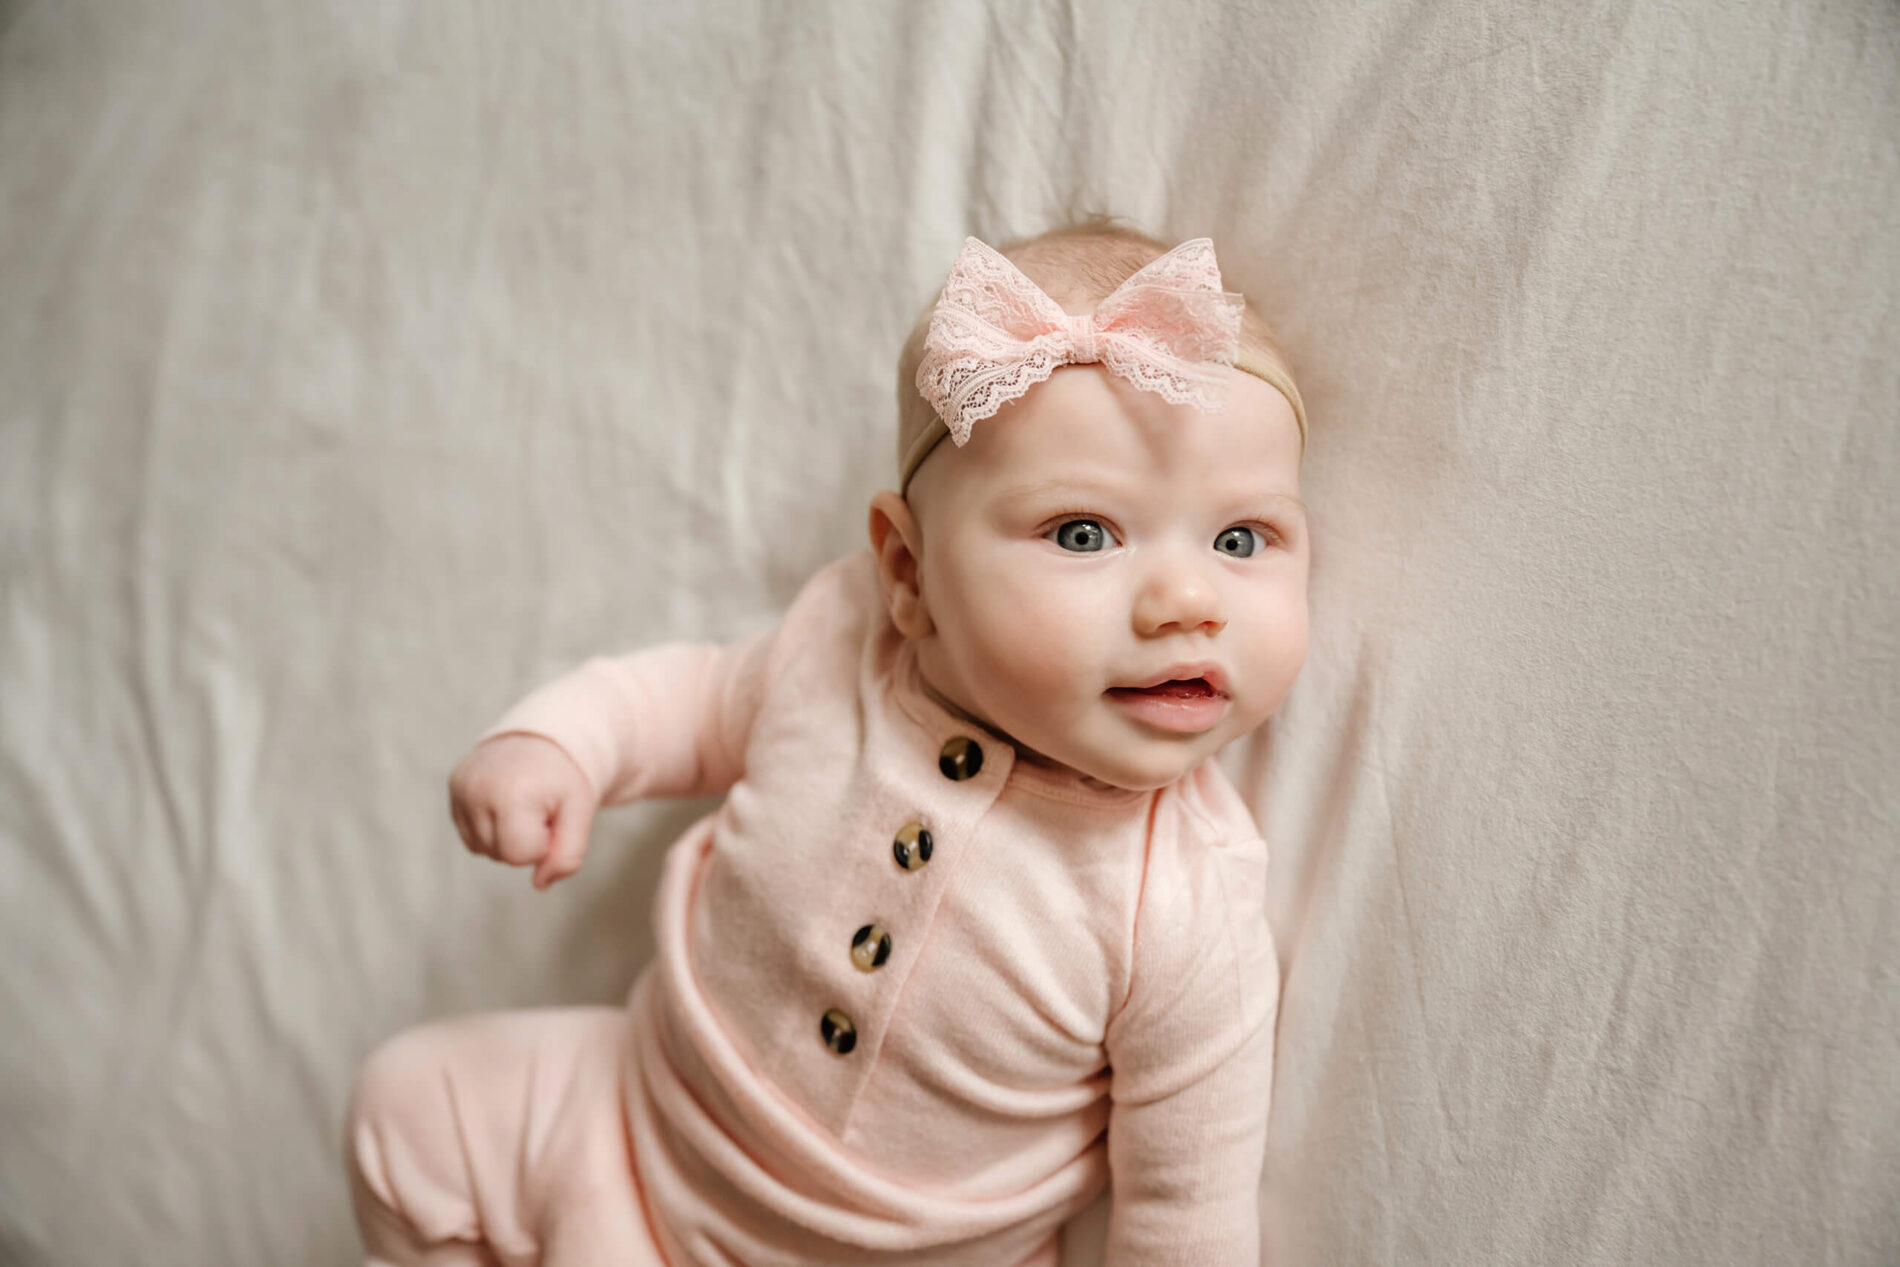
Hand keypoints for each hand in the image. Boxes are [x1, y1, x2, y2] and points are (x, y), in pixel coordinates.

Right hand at [447, 733, 597, 888]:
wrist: (542, 738)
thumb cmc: (564, 778)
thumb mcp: (580, 812)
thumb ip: (568, 854)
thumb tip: (539, 884)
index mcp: (510, 794)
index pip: (519, 855)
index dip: (542, 844)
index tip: (551, 817)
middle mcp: (477, 790)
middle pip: (500, 855)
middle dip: (525, 840)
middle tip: (539, 808)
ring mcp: (460, 788)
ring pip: (483, 849)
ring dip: (507, 836)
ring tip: (522, 805)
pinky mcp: (453, 788)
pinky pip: (471, 836)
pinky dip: (490, 828)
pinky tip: (505, 804)